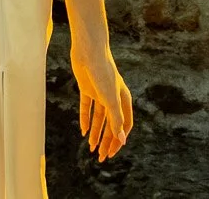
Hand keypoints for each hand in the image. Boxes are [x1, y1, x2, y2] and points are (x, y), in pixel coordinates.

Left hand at [70, 36, 132, 162]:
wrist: (88, 51)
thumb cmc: (103, 73)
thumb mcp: (110, 100)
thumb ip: (116, 120)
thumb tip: (122, 141)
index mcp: (123, 99)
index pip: (124, 125)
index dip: (118, 140)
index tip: (111, 153)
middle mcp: (113, 97)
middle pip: (111, 124)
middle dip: (107, 141)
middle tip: (101, 157)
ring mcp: (99, 93)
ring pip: (99, 118)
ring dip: (96, 133)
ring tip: (91, 148)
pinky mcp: (87, 88)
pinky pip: (87, 108)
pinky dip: (85, 120)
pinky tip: (83, 132)